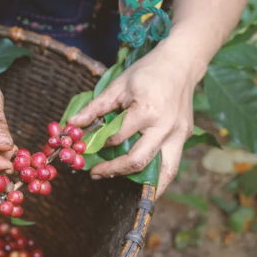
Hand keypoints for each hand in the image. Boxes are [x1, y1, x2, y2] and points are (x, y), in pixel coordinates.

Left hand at [69, 43, 199, 198]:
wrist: (181, 62)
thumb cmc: (147, 72)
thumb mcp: (118, 86)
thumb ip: (95, 108)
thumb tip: (71, 125)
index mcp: (147, 111)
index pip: (116, 138)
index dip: (98, 145)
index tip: (85, 150)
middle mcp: (165, 127)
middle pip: (138, 161)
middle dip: (114, 170)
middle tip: (96, 173)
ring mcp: (178, 134)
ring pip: (164, 172)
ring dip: (145, 187)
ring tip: (125, 194)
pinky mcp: (185, 136)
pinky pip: (172, 164)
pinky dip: (160, 178)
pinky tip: (145, 184)